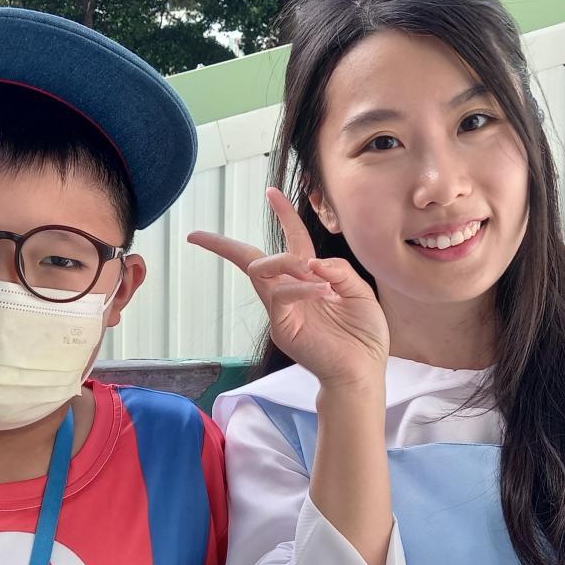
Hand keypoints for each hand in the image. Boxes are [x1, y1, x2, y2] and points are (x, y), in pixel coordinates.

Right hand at [188, 187, 388, 392]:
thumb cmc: (363, 336)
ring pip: (261, 271)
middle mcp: (290, 292)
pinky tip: (323, 291)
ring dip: (284, 261)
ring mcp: (282, 310)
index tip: (270, 192)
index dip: (283, 216)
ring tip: (312, 272)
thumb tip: (312, 261)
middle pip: (251, 259)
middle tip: (201, 235)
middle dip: (224, 245)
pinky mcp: (283, 326)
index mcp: (310, 280)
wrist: (362, 372)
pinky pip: (281, 296)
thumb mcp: (360, 293)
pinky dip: (301, 288)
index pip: (292, 242)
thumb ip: (339, 271)